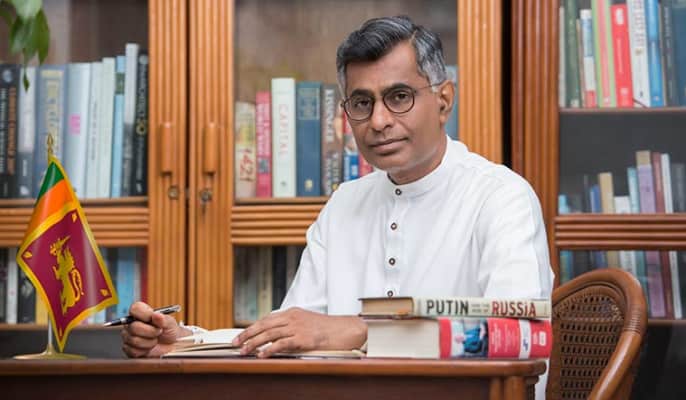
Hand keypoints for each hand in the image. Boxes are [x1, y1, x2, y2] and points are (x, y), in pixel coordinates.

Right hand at [121, 301, 191, 357]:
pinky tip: (149, 347)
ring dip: (149, 342)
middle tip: (159, 332)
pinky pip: (133, 351)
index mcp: (141, 312)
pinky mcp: (129, 349)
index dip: (144, 314)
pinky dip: (145, 351)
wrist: (171, 345)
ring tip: (155, 340)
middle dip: (151, 332)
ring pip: (134, 340)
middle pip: (134, 327)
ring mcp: (128, 336)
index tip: (153, 319)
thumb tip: (156, 315)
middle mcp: (132, 323)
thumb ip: (163, 319)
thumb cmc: (169, 330)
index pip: (135, 309)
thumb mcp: (170, 323)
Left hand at [231, 307, 366, 357]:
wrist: (344, 331)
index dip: (252, 327)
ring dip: (254, 343)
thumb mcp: (306, 322)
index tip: (240, 335)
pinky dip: (269, 349)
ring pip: (270, 334)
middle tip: (235, 343)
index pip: (267, 319)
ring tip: (243, 351)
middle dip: (247, 334)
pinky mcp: (303, 338)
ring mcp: (298, 327)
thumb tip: (274, 337)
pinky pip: (282, 344)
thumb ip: (291, 326)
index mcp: (292, 312)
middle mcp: (293, 318)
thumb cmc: (327, 329)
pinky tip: (261, 355)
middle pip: (264, 325)